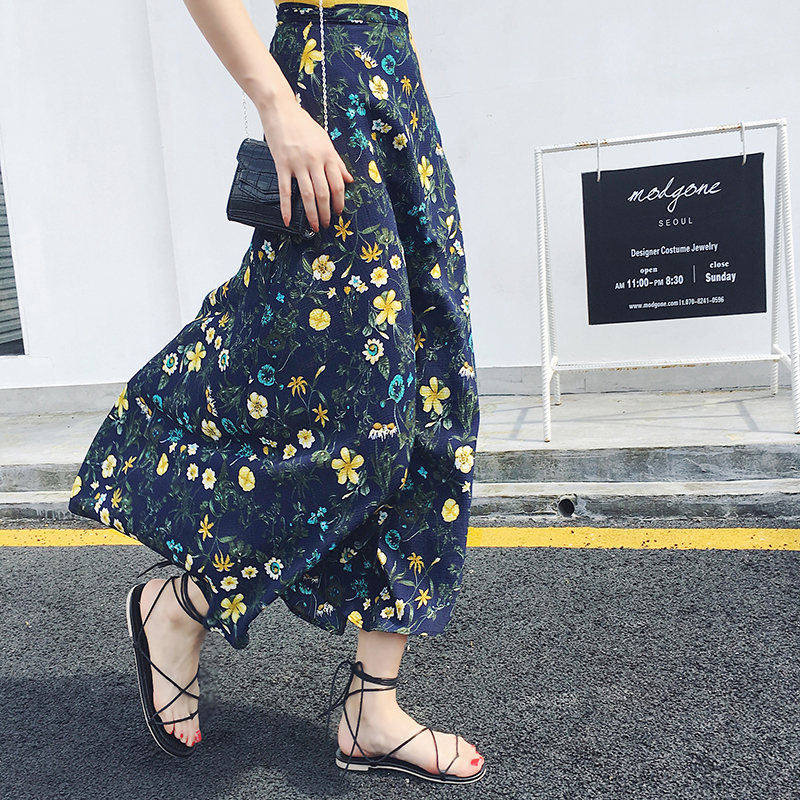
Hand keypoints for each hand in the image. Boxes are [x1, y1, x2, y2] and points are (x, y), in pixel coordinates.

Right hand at [260, 96, 353, 231]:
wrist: (281, 110)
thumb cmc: (304, 125)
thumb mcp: (325, 141)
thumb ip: (337, 162)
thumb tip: (349, 180)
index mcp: (328, 155)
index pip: (338, 184)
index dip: (339, 201)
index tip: (338, 211)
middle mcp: (315, 161)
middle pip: (324, 193)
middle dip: (326, 213)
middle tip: (327, 224)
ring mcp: (298, 164)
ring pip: (308, 195)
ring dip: (311, 214)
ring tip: (314, 226)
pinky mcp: (282, 165)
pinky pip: (285, 191)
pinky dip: (287, 207)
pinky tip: (288, 220)